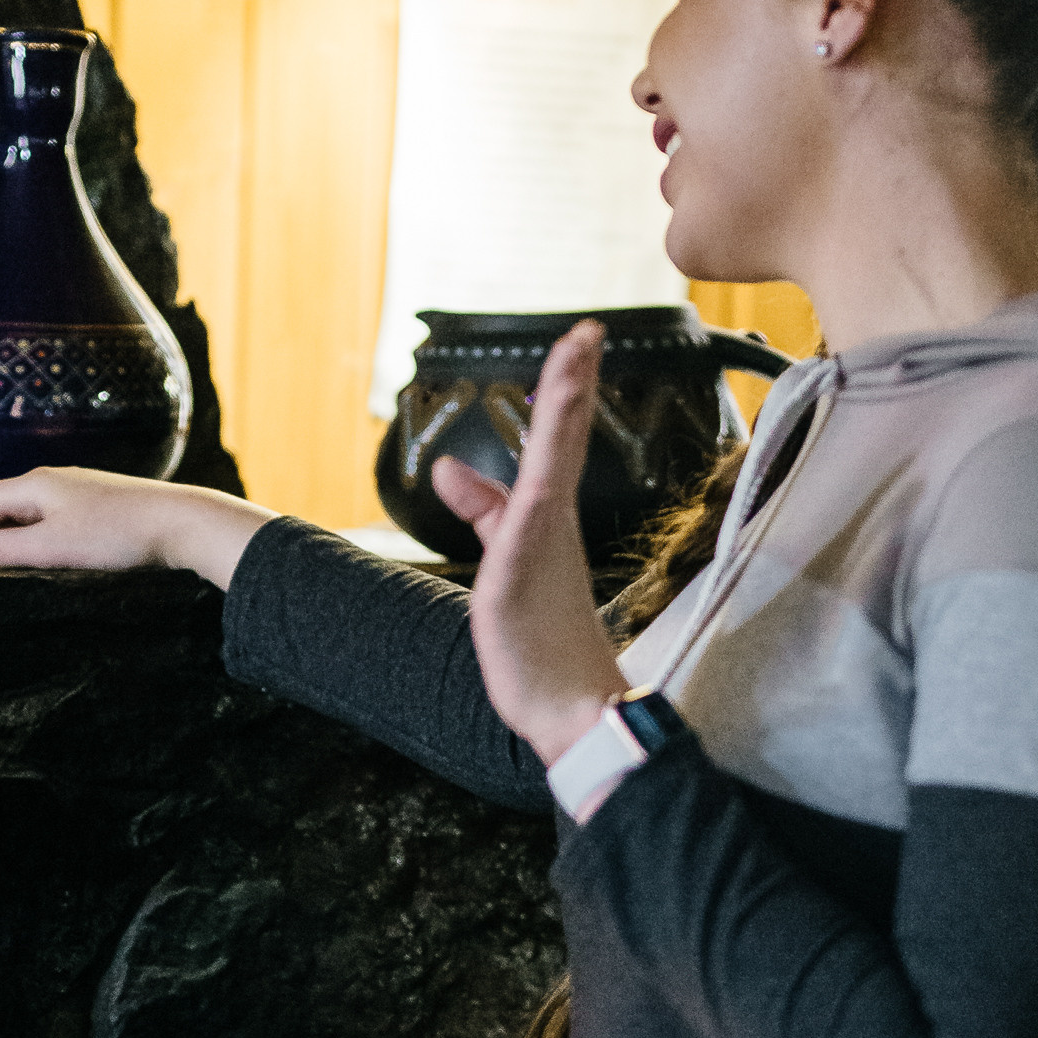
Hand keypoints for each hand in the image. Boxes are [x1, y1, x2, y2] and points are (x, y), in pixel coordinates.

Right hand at [0, 467, 272, 588]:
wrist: (181, 521)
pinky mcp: (89, 507)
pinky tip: (14, 543)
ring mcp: (70, 492)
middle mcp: (47, 481)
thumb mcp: (50, 547)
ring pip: (11, 509)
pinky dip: (9, 530)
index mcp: (32, 485)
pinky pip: (34, 516)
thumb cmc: (117, 534)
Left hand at [431, 318, 629, 767]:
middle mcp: (553, 521)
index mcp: (548, 520)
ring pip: (557, 454)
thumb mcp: (503, 562)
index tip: (579, 343)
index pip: (557, 442)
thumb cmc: (542, 645)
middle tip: (588, 331)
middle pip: (564, 436)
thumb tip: (449, 471)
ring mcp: (544, 539)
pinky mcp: (525, 561)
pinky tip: (557, 418)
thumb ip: (480, 511)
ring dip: (567, 398)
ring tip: (579, 348)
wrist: (572, 707)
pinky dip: (548, 457)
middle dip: (573, 379)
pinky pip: (534, 496)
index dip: (565, 391)